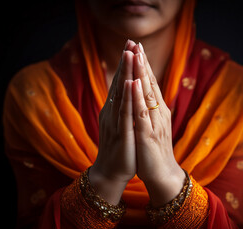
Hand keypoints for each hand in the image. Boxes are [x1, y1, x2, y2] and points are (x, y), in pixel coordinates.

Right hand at [89, 40, 136, 204]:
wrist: (111, 172)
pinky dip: (127, 97)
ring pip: (121, 94)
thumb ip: (121, 108)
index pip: (120, 83)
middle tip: (129, 41)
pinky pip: (125, 113)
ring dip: (125, 73)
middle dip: (125, 62)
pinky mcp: (122, 134)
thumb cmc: (118, 147)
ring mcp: (116, 122)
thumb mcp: (120, 124)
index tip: (131, 46)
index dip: (125, 65)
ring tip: (129, 54)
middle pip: (119, 83)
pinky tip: (130, 84)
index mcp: (114, 110)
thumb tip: (125, 92)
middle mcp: (112, 112)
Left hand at [131, 44, 184, 206]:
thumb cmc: (154, 149)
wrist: (162, 173)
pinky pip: (142, 113)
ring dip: (141, 74)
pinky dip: (138, 98)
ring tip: (136, 55)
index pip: (149, 83)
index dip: (143, 65)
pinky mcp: (148, 135)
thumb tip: (142, 95)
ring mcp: (154, 122)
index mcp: (157, 110)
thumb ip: (148, 110)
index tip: (136, 48)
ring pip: (147, 94)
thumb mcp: (151, 125)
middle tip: (136, 43)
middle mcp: (158, 113)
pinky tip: (134, 84)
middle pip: (150, 84)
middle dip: (142, 62)